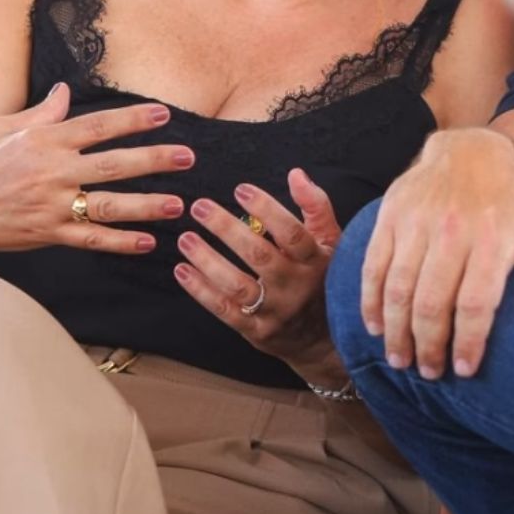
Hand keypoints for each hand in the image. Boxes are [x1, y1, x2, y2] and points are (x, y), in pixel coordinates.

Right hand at [0, 82, 191, 262]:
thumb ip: (40, 114)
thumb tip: (66, 91)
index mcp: (43, 141)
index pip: (98, 126)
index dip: (133, 119)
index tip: (164, 113)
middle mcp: (52, 172)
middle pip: (114, 164)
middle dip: (154, 160)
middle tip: (188, 157)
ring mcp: (52, 206)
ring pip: (108, 205)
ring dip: (147, 205)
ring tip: (179, 204)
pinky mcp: (49, 234)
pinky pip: (92, 239)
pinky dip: (121, 241)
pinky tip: (148, 241)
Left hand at [174, 169, 343, 377]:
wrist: (325, 339)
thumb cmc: (324, 277)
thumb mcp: (331, 242)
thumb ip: (316, 207)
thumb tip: (296, 174)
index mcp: (316, 261)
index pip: (292, 233)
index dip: (267, 209)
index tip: (240, 189)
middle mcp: (296, 287)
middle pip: (259, 256)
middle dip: (226, 229)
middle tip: (200, 206)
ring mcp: (276, 312)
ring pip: (237, 285)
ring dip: (207, 260)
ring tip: (185, 238)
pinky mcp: (257, 332)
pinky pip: (225, 310)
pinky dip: (201, 291)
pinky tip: (182, 271)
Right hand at [361, 129, 513, 381]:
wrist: (468, 149)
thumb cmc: (508, 198)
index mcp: (492, 240)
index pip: (475, 303)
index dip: (467, 341)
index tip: (464, 370)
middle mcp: (452, 232)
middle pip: (432, 303)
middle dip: (427, 346)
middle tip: (428, 372)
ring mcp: (417, 223)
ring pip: (399, 289)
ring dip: (396, 332)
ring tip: (399, 359)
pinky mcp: (391, 216)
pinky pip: (374, 266)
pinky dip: (370, 301)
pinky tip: (375, 326)